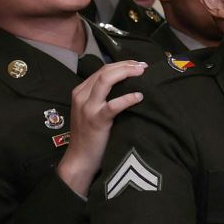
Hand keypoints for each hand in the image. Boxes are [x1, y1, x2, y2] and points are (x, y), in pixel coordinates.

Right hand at [55, 60, 146, 198]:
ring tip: (142, 74)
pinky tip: (139, 97)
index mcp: (80, 91)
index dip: (121, 65)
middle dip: (126, 65)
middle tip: (143, 66)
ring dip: (126, 73)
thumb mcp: (91, 111)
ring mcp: (87, 107)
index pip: (102, 70)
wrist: (80, 159)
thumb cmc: (90, 136)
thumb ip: (102, 97)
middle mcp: (81, 96)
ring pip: (106, 80)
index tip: (137, 65)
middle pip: (105, 71)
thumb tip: (126, 85)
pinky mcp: (96, 120)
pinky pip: (113, 104)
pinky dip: (128, 98)